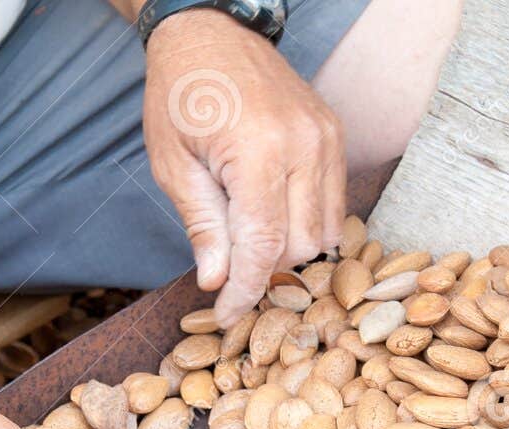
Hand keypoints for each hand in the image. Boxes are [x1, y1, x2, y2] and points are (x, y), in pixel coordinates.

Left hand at [144, 9, 345, 323]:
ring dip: (290, 250)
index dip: (247, 289)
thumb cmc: (180, 94)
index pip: (265, 245)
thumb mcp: (173, 164)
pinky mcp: (335, 137)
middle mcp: (305, 145)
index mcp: (259, 150)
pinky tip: (276, 218)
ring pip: (326, 232)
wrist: (209, 33)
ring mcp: (326, 139)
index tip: (229, 314)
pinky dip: (308, 225)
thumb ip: (203, 225)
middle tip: (231, 272)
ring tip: (252, 243)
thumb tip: (218, 282)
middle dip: (266, 269)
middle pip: (301, 245)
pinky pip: (335, 205)